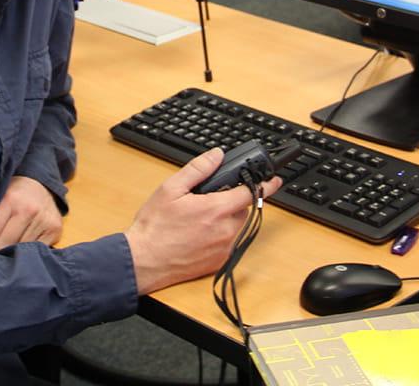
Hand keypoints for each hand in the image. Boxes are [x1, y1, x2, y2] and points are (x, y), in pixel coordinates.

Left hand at [0, 176, 63, 250]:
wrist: (42, 184)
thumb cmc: (14, 193)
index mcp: (10, 199)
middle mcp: (29, 209)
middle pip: (5, 245)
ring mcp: (44, 220)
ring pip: (21, 251)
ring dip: (14, 253)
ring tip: (10, 246)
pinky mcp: (55, 229)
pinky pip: (36, 251)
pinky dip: (29, 252)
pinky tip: (25, 244)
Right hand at [124, 147, 281, 294]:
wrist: (143, 262)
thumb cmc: (154, 227)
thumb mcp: (171, 189)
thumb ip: (198, 170)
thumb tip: (216, 156)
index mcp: (216, 210)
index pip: (250, 193)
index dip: (264, 184)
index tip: (274, 179)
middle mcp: (225, 231)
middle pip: (241, 209)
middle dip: (229, 201)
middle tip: (205, 201)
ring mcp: (224, 249)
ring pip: (235, 226)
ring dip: (224, 219)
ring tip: (196, 220)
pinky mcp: (219, 262)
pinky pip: (228, 242)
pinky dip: (219, 235)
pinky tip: (197, 235)